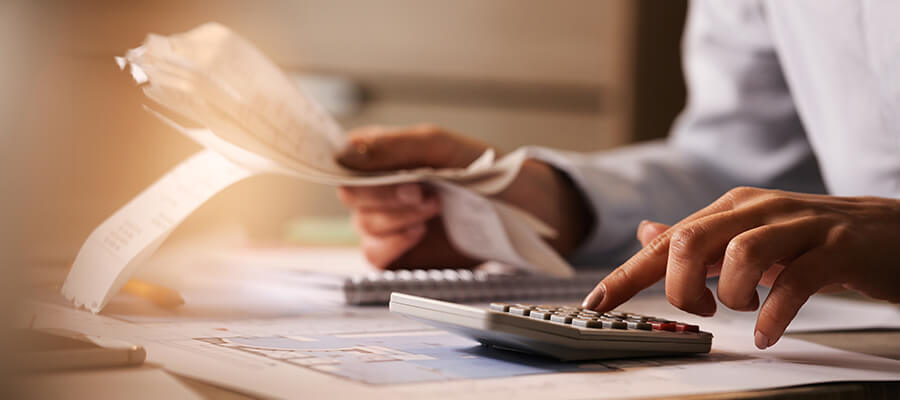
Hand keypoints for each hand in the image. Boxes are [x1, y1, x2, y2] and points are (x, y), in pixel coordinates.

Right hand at [336, 124, 591, 268]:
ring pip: (363, 227)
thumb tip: (345, 151)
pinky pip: (375, 256)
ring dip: (396, 219)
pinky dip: (392, 245)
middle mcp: (380, 191)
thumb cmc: (484, 171)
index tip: (390, 172)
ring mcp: (389, 224)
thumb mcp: (440, 147)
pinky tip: (418, 233)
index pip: (344, 161)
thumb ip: (393, 146)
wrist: (522, 210)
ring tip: (433, 209)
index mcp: (383, 157)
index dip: (358, 170)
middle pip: (351, 196)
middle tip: (424, 192)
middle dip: (386, 196)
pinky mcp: (400, 255)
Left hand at [582, 187, 899, 348]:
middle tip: (698, 309)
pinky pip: (796, 282)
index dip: (627, 274)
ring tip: (742, 313)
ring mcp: (800, 226)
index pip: (667, 240)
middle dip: (679, 285)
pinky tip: (766, 332)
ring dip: (731, 296)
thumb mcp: (748, 235)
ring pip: (741, 254)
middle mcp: (759, 209)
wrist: (894, 233)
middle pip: (692, 239)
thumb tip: (646, 233)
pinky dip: (774, 314)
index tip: (597, 304)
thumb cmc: (813, 239)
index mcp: (731, 208)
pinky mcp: (837, 248)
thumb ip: (698, 237)